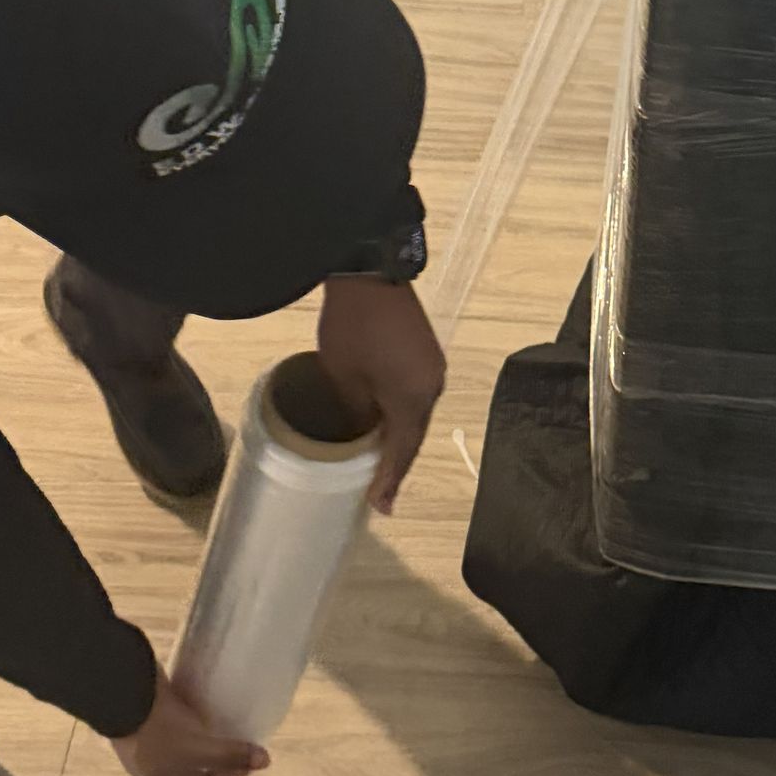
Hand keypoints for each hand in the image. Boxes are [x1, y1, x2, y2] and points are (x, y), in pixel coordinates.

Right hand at [111, 672, 269, 775]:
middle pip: (195, 769)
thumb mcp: (196, 746)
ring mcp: (148, 739)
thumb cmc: (158, 727)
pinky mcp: (149, 714)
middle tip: (243, 742)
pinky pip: (178, 721)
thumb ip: (229, 754)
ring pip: (187, 744)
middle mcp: (153, 765)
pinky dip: (196, 716)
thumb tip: (264, 761)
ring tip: (228, 722)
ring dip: (208, 736)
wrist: (121, 690)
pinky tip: (209, 704)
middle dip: (221, 758)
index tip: (252, 758)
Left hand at [316, 278, 446, 514]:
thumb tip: (362, 430)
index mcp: (415, 399)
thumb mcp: (343, 377)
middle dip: (396, 460)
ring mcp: (432, 365)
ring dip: (399, 433)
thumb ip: (354, 412)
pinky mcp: (425, 349)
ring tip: (381, 456)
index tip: (381, 507)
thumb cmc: (352, 327)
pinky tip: (387, 417)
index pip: (402, 451)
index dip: (389, 480)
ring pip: (415, 412)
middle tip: (380, 489)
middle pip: (413, 433)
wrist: (370, 268)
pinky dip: (401, 410)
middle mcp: (432, 386)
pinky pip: (415, 391)